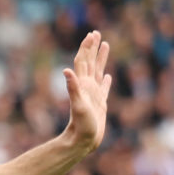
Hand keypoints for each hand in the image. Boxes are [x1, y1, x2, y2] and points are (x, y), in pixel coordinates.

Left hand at [62, 30, 112, 157]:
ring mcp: (93, 94)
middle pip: (90, 62)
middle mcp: (87, 87)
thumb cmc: (81, 125)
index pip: (84, 61)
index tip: (92, 34)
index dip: (87, 48)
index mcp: (83, 84)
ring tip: (105, 45)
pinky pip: (103, 88)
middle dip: (93, 48)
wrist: (83, 141)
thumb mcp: (78, 105)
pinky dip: (105, 80)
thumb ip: (72, 88)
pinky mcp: (99, 103)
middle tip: (96, 33)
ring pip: (98, 71)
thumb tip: (66, 71)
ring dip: (101, 58)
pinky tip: (107, 76)